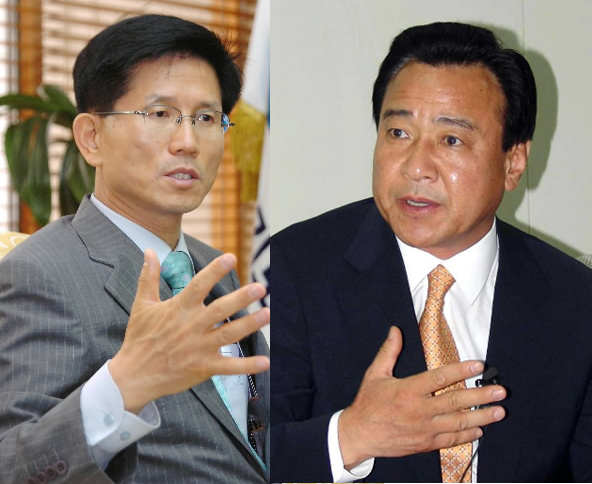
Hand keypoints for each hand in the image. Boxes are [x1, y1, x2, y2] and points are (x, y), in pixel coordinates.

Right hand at [109, 249, 269, 413]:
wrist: (133, 376)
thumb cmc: (139, 338)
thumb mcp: (142, 305)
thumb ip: (149, 277)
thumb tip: (149, 250)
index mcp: (178, 309)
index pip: (199, 285)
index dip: (214, 271)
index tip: (231, 258)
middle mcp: (191, 327)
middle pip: (220, 310)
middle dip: (241, 298)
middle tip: (260, 288)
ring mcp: (199, 348)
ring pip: (228, 334)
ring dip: (249, 325)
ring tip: (267, 314)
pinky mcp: (203, 367)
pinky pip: (228, 367)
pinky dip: (247, 366)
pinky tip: (265, 362)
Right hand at [338, 326, 505, 468]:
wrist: (359, 435)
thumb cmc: (368, 403)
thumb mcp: (375, 374)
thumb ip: (388, 352)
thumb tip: (395, 330)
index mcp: (408, 390)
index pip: (440, 378)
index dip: (461, 370)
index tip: (479, 365)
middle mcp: (420, 410)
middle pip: (456, 401)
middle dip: (481, 395)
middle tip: (500, 391)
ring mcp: (424, 429)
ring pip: (459, 422)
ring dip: (482, 417)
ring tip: (500, 411)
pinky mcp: (425, 443)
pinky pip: (451, 439)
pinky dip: (467, 435)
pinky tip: (480, 430)